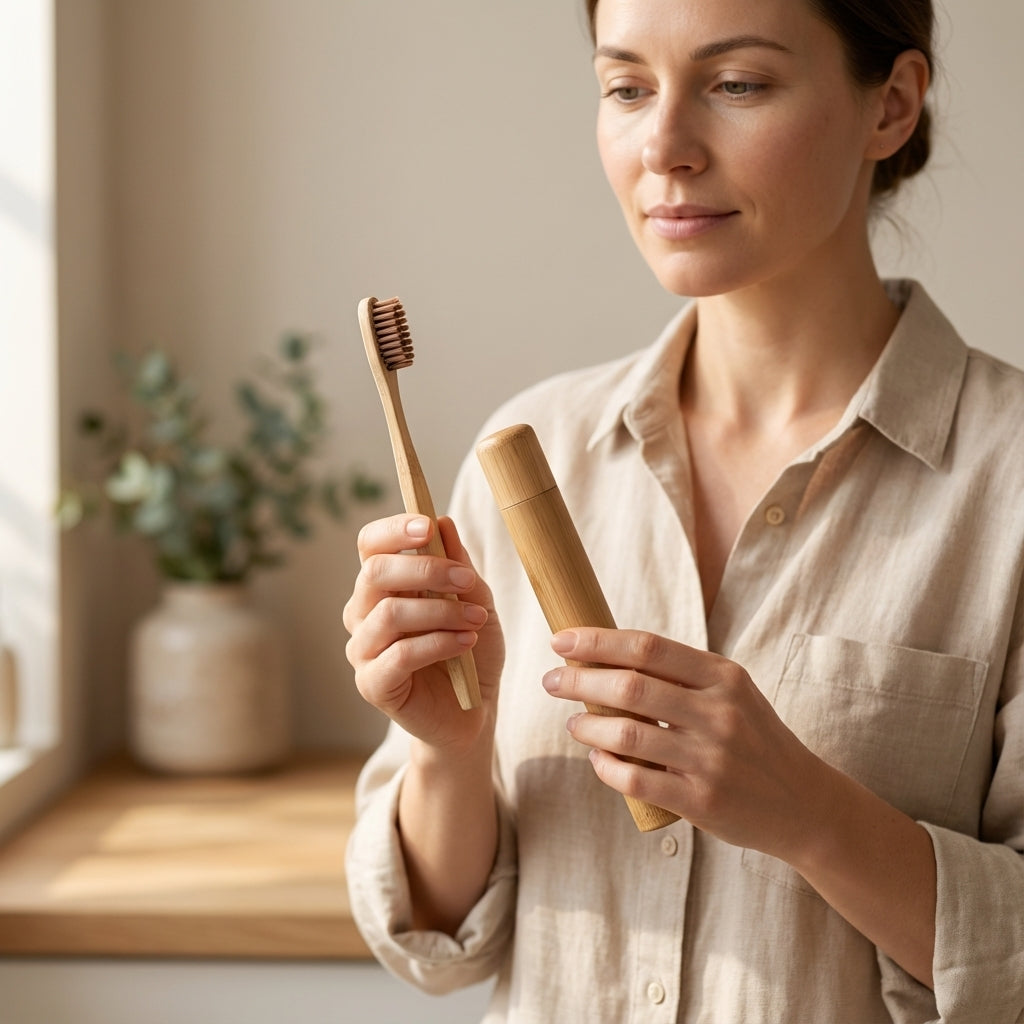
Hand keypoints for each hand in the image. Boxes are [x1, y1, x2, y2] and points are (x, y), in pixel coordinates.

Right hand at [343, 514, 504, 755]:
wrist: (473, 712)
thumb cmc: (470, 650)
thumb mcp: (476, 601)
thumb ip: (459, 566)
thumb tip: (443, 523)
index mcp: (384, 585)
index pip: (370, 545)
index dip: (394, 530)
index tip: (427, 526)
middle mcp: (364, 612)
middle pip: (374, 573)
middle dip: (425, 569)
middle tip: (466, 579)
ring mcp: (363, 649)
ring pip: (389, 614)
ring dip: (440, 611)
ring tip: (476, 619)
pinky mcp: (372, 684)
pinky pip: (399, 655)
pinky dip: (439, 643)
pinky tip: (466, 644)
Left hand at [542, 627, 828, 859]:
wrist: (804, 803)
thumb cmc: (754, 738)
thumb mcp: (731, 692)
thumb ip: (680, 674)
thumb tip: (607, 655)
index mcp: (723, 676)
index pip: (648, 647)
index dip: (598, 641)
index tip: (562, 639)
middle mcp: (718, 713)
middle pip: (630, 685)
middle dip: (579, 679)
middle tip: (552, 681)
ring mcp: (710, 759)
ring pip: (626, 734)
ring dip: (587, 725)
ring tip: (573, 723)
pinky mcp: (701, 801)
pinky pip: (636, 780)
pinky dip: (606, 767)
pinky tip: (598, 758)